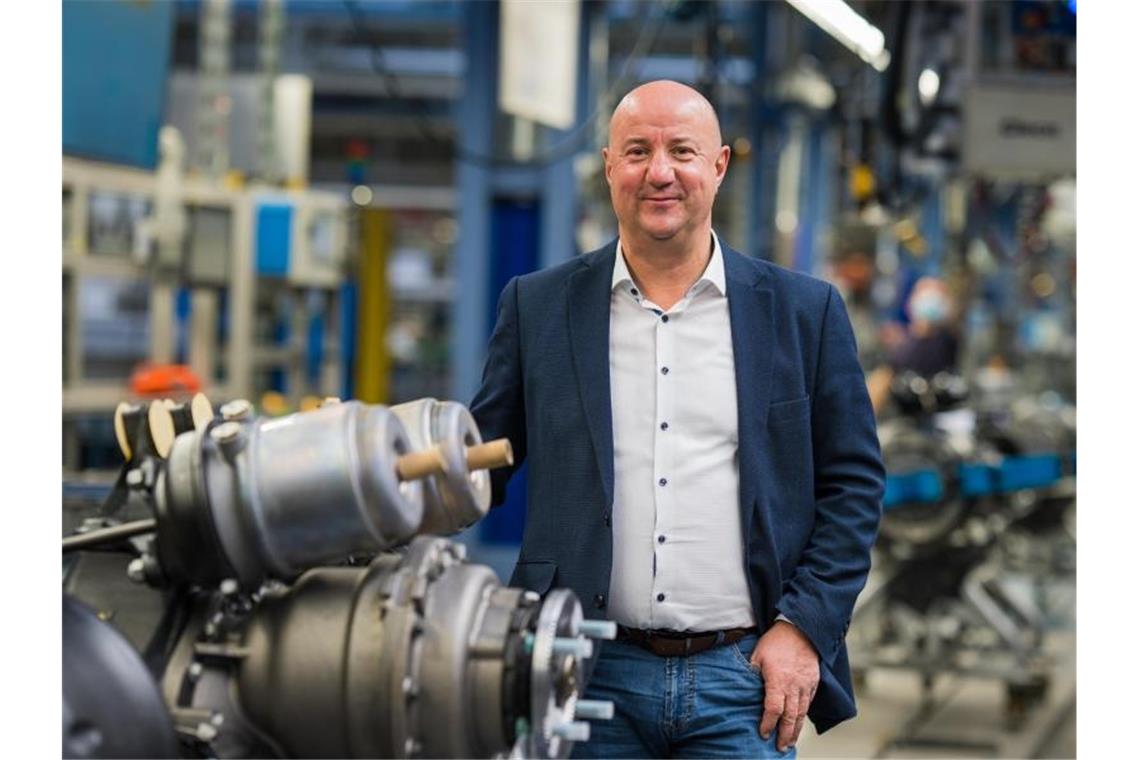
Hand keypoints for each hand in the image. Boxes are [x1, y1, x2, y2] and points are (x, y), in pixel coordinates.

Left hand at [749, 620, 819, 751]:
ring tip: (790, 742)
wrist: (800, 629)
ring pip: (801, 713)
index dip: (768, 724)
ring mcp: (806, 685)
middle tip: (780, 748)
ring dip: (796, 730)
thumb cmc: (775, 641)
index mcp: (778, 681)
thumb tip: (742, 685)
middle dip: (784, 735)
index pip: (773, 709)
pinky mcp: (813, 682)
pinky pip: (809, 702)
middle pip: (790, 717)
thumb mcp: (757, 655)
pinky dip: (804, 715)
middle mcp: (794, 686)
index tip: (763, 733)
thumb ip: (752, 672)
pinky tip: (799, 722)